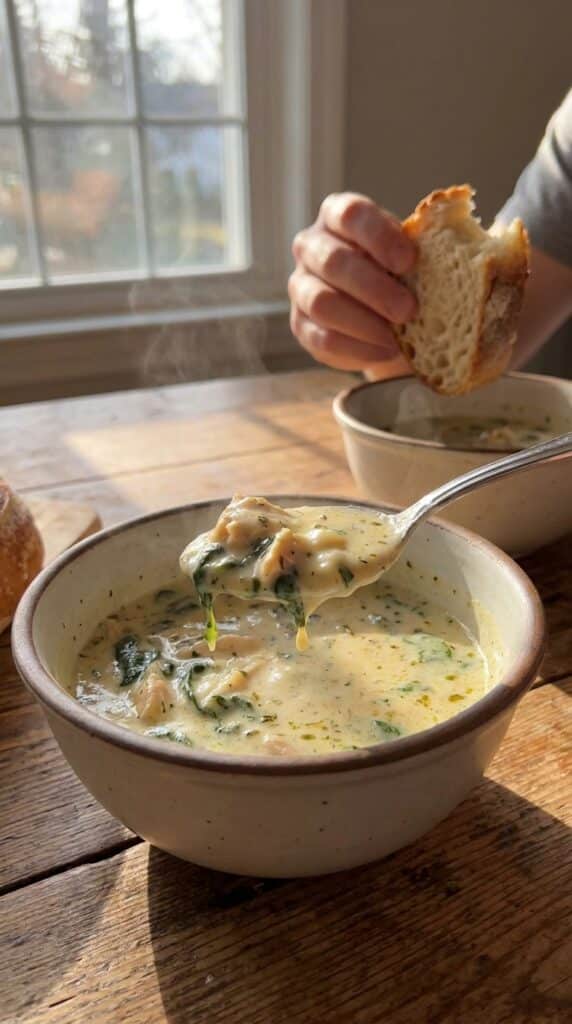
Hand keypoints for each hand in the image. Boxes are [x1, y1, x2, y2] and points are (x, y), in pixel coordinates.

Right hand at [289, 192, 417, 371]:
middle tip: (409, 309)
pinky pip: (323, 339)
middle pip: (334, 262)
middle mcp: (312, 246)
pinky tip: (385, 351)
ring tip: (397, 337)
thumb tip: (453, 254)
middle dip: (375, 289)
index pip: (351, 214)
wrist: (382, 310)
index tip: (409, 261)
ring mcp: (301, 287)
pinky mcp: (301, 325)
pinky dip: (358, 348)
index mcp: (338, 215)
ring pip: (322, 303)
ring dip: (365, 323)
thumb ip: (424, 249)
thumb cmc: (400, 272)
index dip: (380, 237)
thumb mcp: (413, 253)